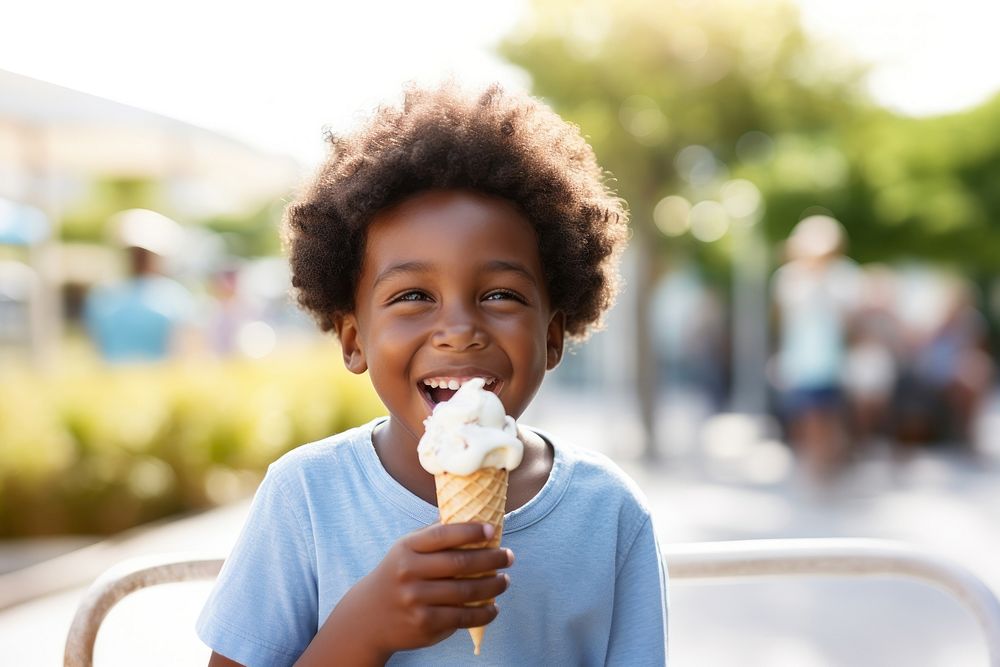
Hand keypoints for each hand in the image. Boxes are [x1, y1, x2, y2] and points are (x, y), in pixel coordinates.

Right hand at [302, 522, 512, 663]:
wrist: (368, 617)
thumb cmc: (397, 575)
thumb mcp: (406, 550)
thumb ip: (433, 536)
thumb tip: (472, 518)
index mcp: (406, 549)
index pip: (443, 535)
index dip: (470, 531)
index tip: (492, 531)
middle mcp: (409, 573)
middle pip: (460, 563)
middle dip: (491, 559)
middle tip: (508, 557)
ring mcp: (416, 600)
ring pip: (466, 592)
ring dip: (493, 586)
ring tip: (504, 580)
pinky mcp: (424, 624)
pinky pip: (462, 617)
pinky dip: (483, 613)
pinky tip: (493, 607)